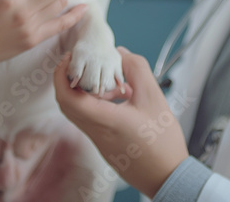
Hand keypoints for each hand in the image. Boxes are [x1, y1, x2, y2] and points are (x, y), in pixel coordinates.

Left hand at [54, 46, 188, 198]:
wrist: (168, 176)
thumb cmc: (163, 141)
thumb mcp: (154, 98)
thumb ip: (136, 70)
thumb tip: (120, 54)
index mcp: (106, 121)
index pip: (69, 99)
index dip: (62, 76)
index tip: (68, 59)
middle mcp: (96, 132)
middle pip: (67, 105)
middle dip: (68, 81)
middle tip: (80, 63)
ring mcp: (98, 141)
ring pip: (79, 112)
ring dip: (86, 92)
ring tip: (110, 82)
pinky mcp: (104, 145)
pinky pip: (90, 120)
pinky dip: (96, 104)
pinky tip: (119, 98)